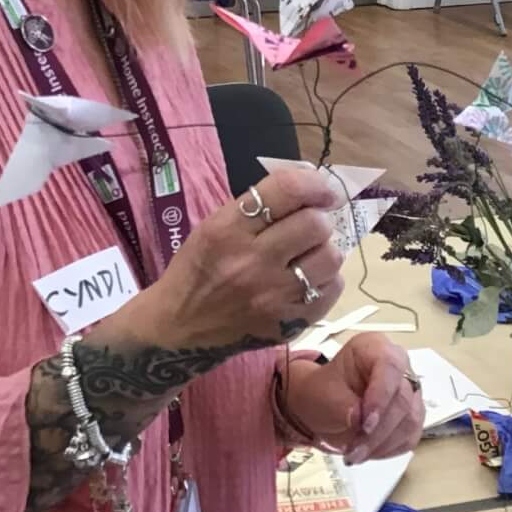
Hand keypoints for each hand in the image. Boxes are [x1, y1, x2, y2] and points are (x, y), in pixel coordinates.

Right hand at [104, 166, 344, 353]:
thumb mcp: (212, 226)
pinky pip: (331, 291)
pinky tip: (308, 281)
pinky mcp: (288, 323)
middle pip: (315, 224)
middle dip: (318, 220)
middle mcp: (252, 261)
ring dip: (324, 251)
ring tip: (308, 256)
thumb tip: (309, 191)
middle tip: (308, 228)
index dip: (314, 184)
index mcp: (228, 230)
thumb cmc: (196, 270)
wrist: (180, 327)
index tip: (323, 191)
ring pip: (331, 258)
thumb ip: (255, 207)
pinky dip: (326, 281)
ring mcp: (273, 296)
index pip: (286, 191)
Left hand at [284, 336, 423, 464]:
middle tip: (355, 448)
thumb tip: (358, 418)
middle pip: (402, 398)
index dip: (381, 395)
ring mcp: (408, 391)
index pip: (390, 365)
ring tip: (356, 454)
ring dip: (382, 443)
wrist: (322, 408)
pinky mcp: (411, 415)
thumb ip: (339, 405)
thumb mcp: (321, 394)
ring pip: (410, 420)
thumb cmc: (322, 392)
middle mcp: (398, 367)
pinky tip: (368, 451)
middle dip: (378, 430)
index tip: (365, 423)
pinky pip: (410, 436)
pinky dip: (389, 449)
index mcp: (374, 348)